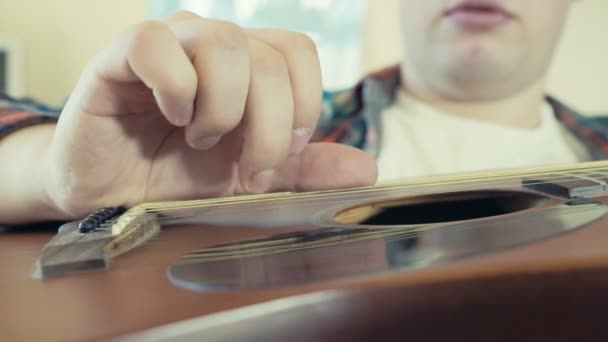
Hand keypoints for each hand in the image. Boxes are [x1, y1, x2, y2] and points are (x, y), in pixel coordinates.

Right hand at [44, 11, 376, 218]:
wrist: (114, 196)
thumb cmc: (180, 178)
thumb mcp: (250, 178)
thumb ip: (305, 170)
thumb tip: (366, 169)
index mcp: (249, 67)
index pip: (299, 52)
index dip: (302, 104)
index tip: (282, 154)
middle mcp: (214, 45)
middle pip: (269, 58)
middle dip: (267, 128)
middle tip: (244, 167)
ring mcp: (170, 44)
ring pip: (224, 44)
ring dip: (221, 110)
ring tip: (199, 138)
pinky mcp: (122, 54)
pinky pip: (158, 44)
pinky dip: (175, 90)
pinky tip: (170, 116)